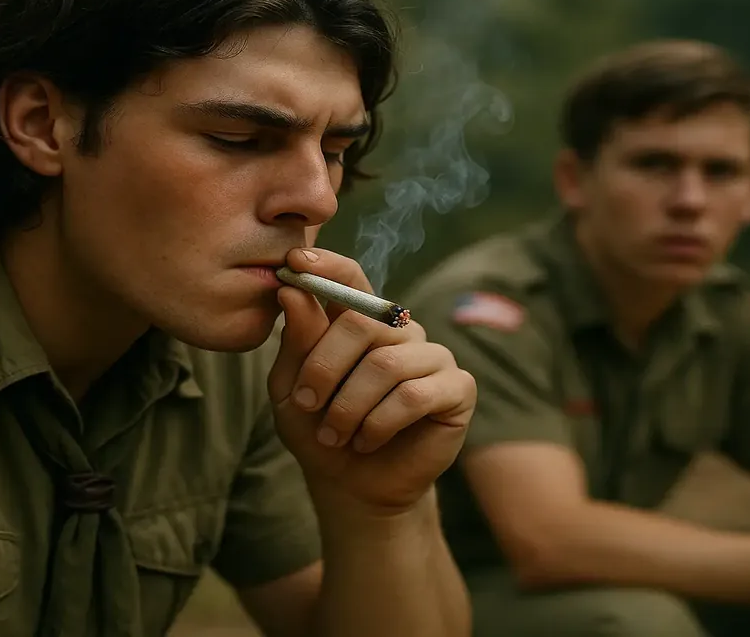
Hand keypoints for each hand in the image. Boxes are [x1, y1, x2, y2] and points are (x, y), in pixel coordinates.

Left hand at [268, 247, 475, 513]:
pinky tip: (367, 440)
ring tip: (335, 434)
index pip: (351, 276)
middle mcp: (400, 329)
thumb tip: (291, 289)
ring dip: (348, 407)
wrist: (351, 486)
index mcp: (360, 319)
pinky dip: (380, 423)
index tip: (294, 262)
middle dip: (324, 368)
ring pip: (385, 366)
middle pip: (362, 322)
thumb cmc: (318, 430)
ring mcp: (432, 356)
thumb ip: (297, 340)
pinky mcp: (458, 388)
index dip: (326, 265)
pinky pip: (415, 396)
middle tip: (306, 405)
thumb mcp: (292, 387)